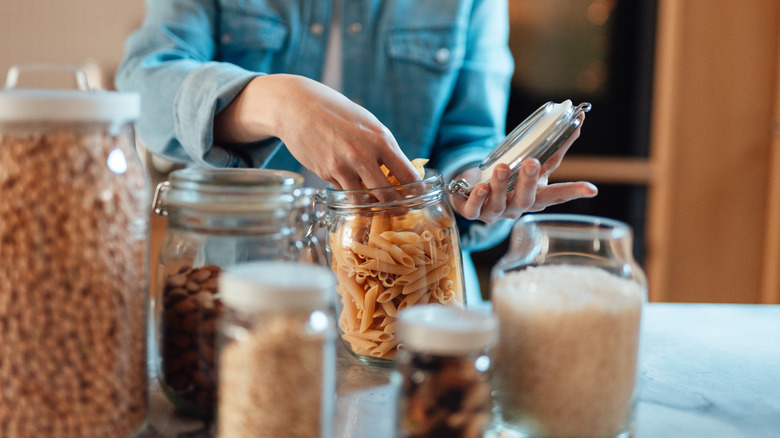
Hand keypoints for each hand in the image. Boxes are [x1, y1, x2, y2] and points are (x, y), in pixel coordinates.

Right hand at [214, 74, 419, 188]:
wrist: (298, 107)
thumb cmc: (337, 112)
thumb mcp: (368, 124)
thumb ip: (384, 147)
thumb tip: (400, 172)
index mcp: (381, 139)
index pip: (407, 174)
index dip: (415, 190)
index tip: (418, 197)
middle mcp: (363, 155)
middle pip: (388, 195)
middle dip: (397, 206)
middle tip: (401, 210)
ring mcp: (343, 167)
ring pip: (363, 200)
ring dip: (371, 204)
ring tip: (376, 205)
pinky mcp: (325, 174)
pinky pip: (343, 191)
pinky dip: (349, 192)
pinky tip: (349, 183)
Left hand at [450, 120, 597, 222]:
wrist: (474, 189)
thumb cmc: (510, 178)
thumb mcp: (533, 163)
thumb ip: (555, 147)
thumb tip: (579, 119)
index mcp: (534, 197)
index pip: (556, 195)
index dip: (573, 192)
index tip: (591, 189)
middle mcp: (517, 207)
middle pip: (527, 199)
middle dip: (529, 182)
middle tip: (531, 163)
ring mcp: (495, 212)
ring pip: (499, 203)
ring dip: (501, 185)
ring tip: (502, 168)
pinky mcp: (473, 211)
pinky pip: (474, 210)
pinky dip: (477, 200)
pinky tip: (480, 188)